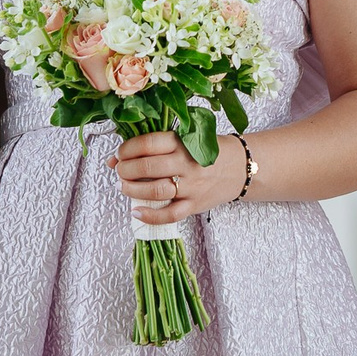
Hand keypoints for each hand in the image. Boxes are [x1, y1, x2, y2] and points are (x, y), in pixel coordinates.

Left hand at [112, 128, 242, 223]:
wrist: (240, 167)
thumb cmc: (208, 151)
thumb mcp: (186, 139)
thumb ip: (154, 146)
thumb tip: (115, 159)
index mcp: (184, 142)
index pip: (148, 143)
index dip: (127, 150)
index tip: (119, 155)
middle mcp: (187, 163)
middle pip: (148, 167)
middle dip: (126, 170)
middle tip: (120, 171)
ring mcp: (192, 186)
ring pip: (156, 190)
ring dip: (133, 190)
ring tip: (123, 187)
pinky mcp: (195, 205)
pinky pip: (170, 214)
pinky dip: (150, 216)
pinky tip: (136, 212)